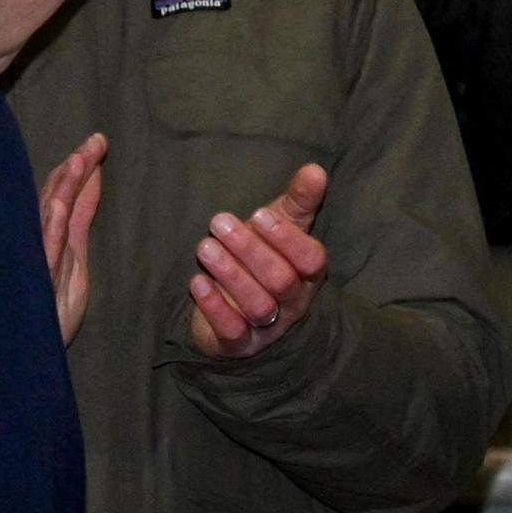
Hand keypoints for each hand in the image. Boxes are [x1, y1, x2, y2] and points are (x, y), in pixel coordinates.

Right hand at [39, 133, 105, 345]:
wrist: (21, 359)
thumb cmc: (45, 314)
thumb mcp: (73, 264)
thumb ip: (78, 223)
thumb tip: (89, 183)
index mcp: (54, 242)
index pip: (65, 197)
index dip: (80, 170)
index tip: (97, 142)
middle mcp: (41, 248)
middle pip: (56, 200)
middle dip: (74, 170)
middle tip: (94, 141)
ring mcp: (36, 265)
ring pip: (48, 220)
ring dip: (63, 189)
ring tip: (79, 160)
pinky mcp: (35, 285)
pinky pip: (43, 254)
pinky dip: (51, 229)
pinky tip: (61, 207)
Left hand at [184, 163, 330, 359]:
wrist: (236, 309)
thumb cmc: (264, 258)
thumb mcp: (282, 227)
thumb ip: (299, 200)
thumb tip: (315, 169)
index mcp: (310, 274)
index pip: (311, 259)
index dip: (288, 239)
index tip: (259, 214)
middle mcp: (293, 302)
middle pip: (280, 280)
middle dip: (249, 250)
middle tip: (219, 222)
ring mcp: (268, 326)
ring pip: (257, 304)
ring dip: (230, 274)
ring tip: (204, 246)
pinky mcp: (240, 343)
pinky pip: (232, 330)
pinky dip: (214, 307)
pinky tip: (196, 282)